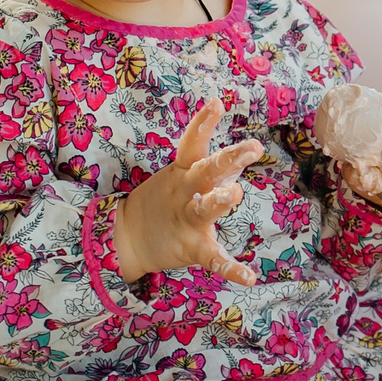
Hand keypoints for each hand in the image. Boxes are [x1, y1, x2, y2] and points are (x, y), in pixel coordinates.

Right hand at [111, 98, 264, 283]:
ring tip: (236, 194)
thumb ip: (211, 161)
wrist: (128, 237)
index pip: (193, 142)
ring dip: (219, 201)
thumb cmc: (166, 199)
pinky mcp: (191, 247)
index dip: (203, 123)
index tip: (217, 102)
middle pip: (206, 170)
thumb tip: (239, 143)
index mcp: (184, 171)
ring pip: (204, 208)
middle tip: (252, 148)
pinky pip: (212, 259)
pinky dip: (231, 269)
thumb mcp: (182, 174)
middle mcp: (185, 191)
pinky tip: (250, 278)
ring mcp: (187, 219)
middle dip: (228, 158)